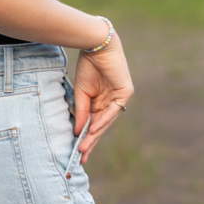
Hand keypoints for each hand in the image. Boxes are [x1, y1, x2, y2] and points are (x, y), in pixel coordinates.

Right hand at [72, 37, 134, 163]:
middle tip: (81, 156)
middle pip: (102, 126)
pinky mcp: (125, 92)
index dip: (87, 138)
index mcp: (102, 101)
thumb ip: (82, 112)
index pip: (95, 124)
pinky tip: (93, 130)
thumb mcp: (81, 93)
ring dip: (95, 134)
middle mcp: (112, 101)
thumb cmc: (89, 67)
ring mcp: (119, 97)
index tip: (78, 152)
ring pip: (107, 121)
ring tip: (84, 147)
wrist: (97, 46)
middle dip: (91, 141)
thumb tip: (78, 132)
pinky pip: (113, 110)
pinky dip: (103, 120)